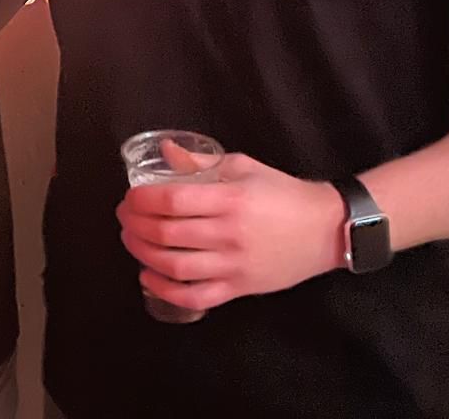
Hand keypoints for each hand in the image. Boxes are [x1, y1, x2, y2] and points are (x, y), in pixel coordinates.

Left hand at [116, 153, 346, 310]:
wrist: (324, 229)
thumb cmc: (282, 193)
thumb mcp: (243, 166)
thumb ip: (202, 162)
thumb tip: (166, 151)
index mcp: (230, 199)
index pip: (172, 200)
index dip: (142, 199)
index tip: (130, 196)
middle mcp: (229, 234)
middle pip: (166, 233)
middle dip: (135, 224)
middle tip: (124, 215)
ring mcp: (233, 265)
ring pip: (175, 267)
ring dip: (142, 253)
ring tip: (131, 240)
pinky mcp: (239, 289)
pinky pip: (195, 297)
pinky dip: (165, 290)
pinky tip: (148, 276)